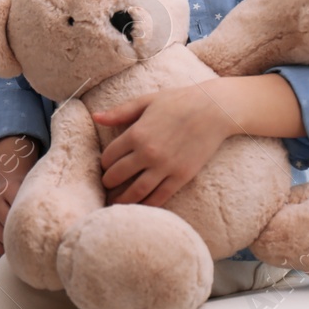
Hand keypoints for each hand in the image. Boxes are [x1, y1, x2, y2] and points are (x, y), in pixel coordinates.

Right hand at [0, 135, 39, 256]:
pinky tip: (12, 245)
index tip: (43, 231)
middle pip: (12, 225)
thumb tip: (56, 222)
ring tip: (26, 241)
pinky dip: (3, 248)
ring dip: (14, 241)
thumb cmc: (25, 189)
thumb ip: (41, 199)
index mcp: (10, 189)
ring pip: (3, 236)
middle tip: (36, 241)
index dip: (33, 223)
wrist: (6, 182)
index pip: (21, 209)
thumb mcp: (32, 188)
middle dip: (24, 234)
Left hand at [93, 81, 242, 207]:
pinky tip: (140, 206)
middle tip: (107, 185)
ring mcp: (165, 167)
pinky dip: (147, 205)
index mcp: (136, 133)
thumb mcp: (146, 101)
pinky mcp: (181, 176)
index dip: (104, 163)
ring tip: (116, 202)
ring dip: (122, 200)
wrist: (213, 110)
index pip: (109, 156)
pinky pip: (160, 197)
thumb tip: (95, 117)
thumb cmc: (179, 101)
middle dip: (108, 182)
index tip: (105, 165)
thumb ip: (120, 112)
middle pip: (118, 175)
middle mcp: (148, 153)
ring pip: (136, 191)